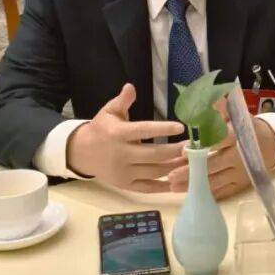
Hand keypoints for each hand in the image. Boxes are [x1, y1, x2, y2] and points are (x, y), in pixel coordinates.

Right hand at [66, 83, 185, 191]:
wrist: (82, 153)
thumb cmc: (101, 129)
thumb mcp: (109, 111)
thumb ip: (122, 101)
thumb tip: (130, 86)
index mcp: (118, 134)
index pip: (143, 130)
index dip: (163, 129)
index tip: (181, 127)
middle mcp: (121, 154)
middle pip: (153, 155)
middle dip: (175, 151)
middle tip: (193, 147)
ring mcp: (123, 172)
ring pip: (154, 172)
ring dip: (175, 168)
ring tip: (191, 161)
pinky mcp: (125, 185)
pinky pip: (148, 188)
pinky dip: (164, 187)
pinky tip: (179, 181)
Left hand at [167, 117, 274, 199]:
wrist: (272, 145)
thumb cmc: (248, 128)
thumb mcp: (237, 115)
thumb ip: (220, 108)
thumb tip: (206, 96)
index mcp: (238, 136)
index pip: (219, 141)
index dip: (202, 145)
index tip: (184, 149)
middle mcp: (239, 157)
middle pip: (213, 165)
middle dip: (192, 171)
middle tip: (171, 175)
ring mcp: (240, 173)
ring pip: (215, 181)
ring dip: (194, 185)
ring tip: (173, 187)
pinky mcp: (240, 185)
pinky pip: (222, 191)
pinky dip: (206, 193)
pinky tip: (190, 195)